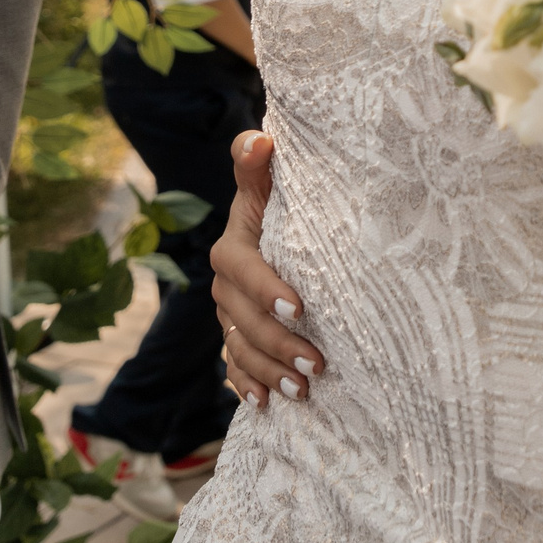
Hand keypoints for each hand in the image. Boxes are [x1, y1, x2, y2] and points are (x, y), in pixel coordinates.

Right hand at [211, 131, 325, 406]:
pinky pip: (234, 368)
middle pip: (244, 320)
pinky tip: (265, 403)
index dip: (266, 289)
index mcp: (233, 247)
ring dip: (269, 372)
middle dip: (279, 344)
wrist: (278, 232)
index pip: (242, 270)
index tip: (300, 308)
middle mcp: (224, 286)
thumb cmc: (283, 204)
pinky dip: (248, 386)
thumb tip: (261, 139)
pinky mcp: (235, 338)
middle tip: (318, 363)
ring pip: (241, 349)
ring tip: (303, 389)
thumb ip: (258, 166)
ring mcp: (227, 316)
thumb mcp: (271, 185)